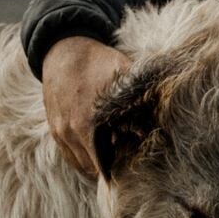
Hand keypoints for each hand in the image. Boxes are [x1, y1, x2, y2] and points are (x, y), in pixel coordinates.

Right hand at [41, 37, 130, 174]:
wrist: (64, 49)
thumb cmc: (98, 61)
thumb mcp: (124, 74)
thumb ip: (141, 97)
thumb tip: (164, 114)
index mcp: (87, 124)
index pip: (103, 165)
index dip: (120, 167)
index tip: (134, 162)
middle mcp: (70, 132)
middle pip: (93, 169)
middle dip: (111, 166)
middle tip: (128, 157)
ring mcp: (59, 132)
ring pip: (80, 164)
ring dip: (96, 163)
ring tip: (114, 152)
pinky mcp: (53, 128)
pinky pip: (69, 155)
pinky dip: (82, 156)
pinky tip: (98, 147)